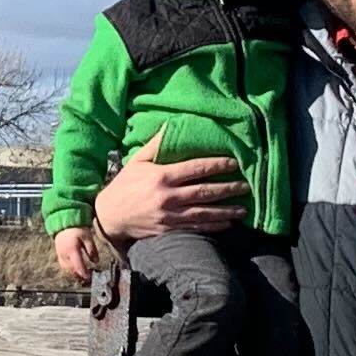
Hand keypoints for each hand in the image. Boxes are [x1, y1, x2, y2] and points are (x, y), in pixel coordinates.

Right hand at [51, 226, 97, 281]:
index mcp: (72, 250)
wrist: (64, 223)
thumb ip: (92, 249)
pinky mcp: (58, 254)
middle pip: (72, 269)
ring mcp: (60, 255)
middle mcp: (65, 254)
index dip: (84, 273)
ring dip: (74, 273)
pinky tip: (75, 269)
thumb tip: (96, 261)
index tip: (90, 278)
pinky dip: (69, 269)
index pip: (78, 265)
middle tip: (88, 278)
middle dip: (79, 275)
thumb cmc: (77, 229)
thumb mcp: (88, 237)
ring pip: (67, 269)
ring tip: (82, 275)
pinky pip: (63, 265)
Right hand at [92, 131, 246, 244]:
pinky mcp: (169, 231)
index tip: (234, 163)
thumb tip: (170, 124)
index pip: (196, 169)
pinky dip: (213, 227)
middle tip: (246, 185)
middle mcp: (167, 197)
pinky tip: (227, 223)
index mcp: (161, 176)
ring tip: (243, 208)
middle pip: (204, 191)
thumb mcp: (137, 161)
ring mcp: (169, 216)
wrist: (109, 217)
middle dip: (228, 188)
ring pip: (204, 213)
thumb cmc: (124, 185)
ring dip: (226, 211)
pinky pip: (196, 228)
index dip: (217, 165)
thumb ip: (156, 145)